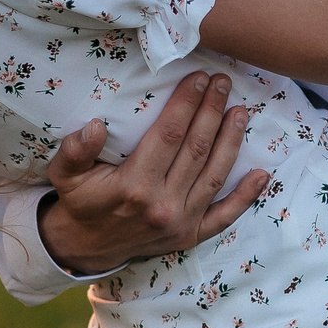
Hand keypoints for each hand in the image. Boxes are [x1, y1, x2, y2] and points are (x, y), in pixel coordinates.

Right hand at [35, 72, 271, 273]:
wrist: (84, 248)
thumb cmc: (79, 202)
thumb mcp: (65, 174)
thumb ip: (75, 150)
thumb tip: (95, 126)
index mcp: (134, 185)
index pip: (170, 135)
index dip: (187, 103)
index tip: (199, 78)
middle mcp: (162, 205)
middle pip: (196, 149)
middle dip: (212, 112)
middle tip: (223, 84)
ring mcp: (180, 223)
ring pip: (214, 175)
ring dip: (231, 141)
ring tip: (240, 112)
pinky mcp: (190, 236)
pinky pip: (224, 216)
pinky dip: (246, 197)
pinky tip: (262, 174)